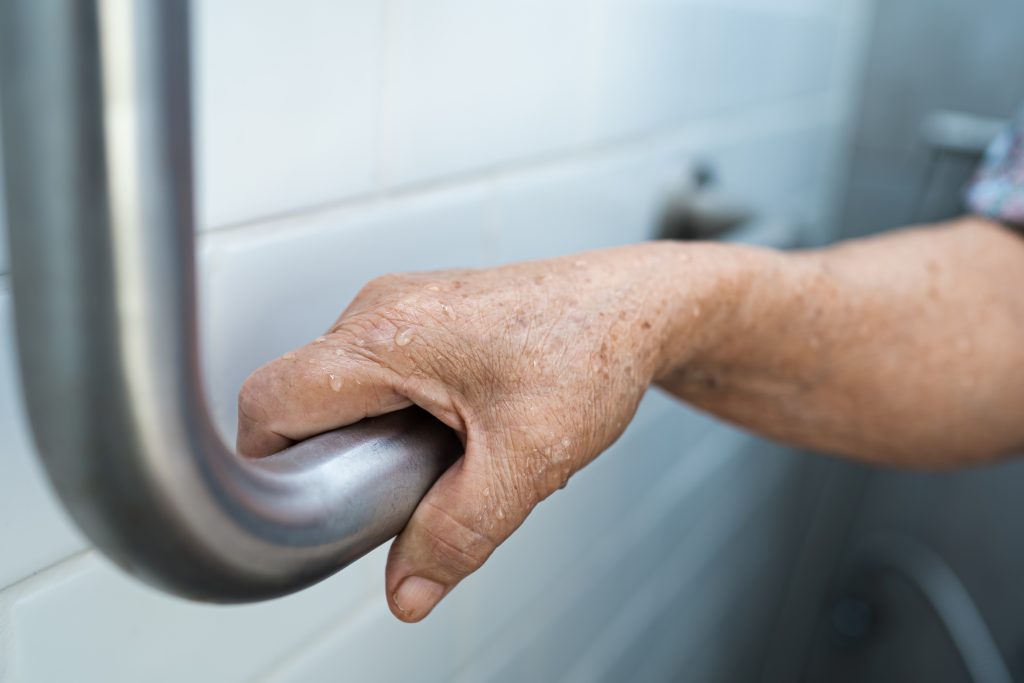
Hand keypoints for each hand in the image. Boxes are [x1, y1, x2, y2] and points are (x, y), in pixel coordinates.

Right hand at [236, 244, 694, 620]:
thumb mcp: (525, 460)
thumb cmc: (592, 350)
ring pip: (340, 384)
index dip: (274, 465)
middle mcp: (381, 308)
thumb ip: (458, 532)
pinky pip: (376, 368)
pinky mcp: (422, 311)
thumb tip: (407, 590)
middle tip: (393, 483)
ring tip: (439, 451)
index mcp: (387, 336)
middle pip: (299, 396)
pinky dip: (396, 408)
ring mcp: (401, 303)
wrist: (637, 305)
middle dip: (333, 455)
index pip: (270, 402)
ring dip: (370, 432)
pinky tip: (454, 425)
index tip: (313, 501)